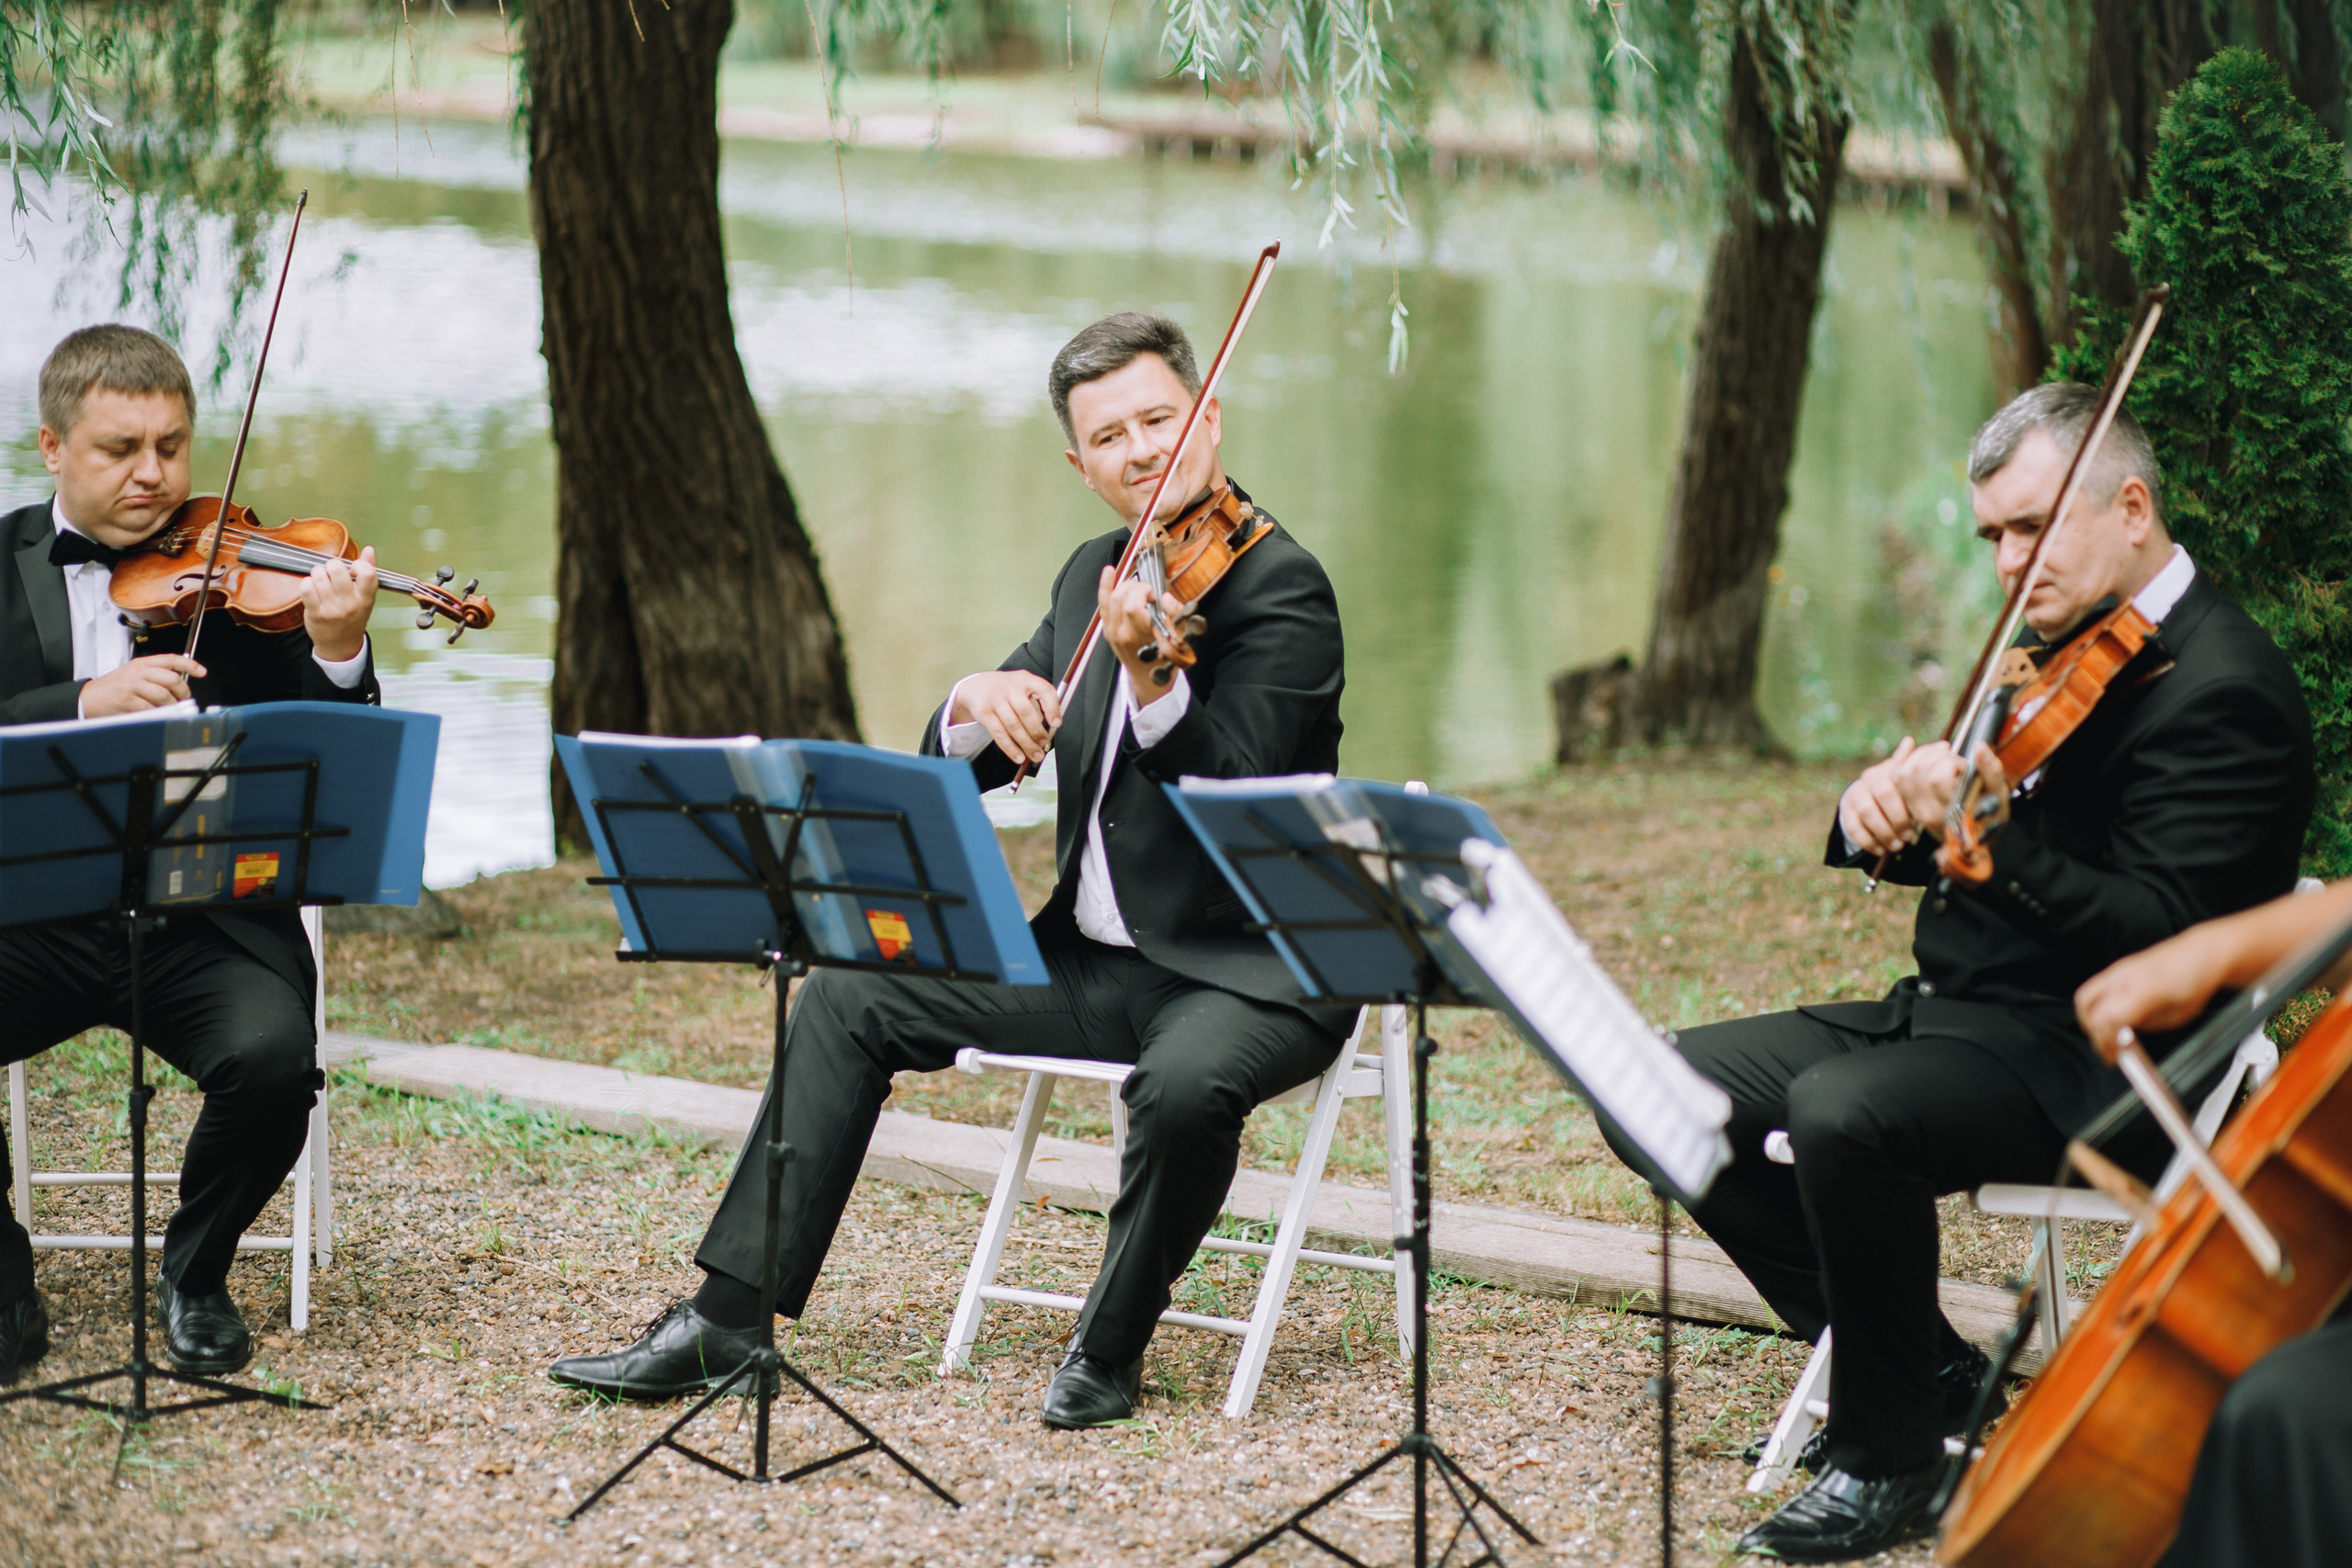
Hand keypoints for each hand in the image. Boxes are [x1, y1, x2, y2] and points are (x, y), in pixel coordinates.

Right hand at [81, 653, 205, 716]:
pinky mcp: (127, 700)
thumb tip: (181, 682)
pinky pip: (151, 708)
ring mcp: (132, 685)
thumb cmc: (113, 688)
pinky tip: (155, 714)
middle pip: (172, 679)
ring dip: (171, 705)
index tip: (202, 671)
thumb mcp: (134, 674)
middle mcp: (138, 672)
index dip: (190, 664)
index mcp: (141, 663)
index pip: (171, 659)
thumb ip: (155, 675)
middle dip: (183, 692)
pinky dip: (157, 713)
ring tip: (170, 709)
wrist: (88, 698)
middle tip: (184, 699)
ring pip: (164, 695)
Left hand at [302, 546, 376, 662]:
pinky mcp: (316, 614)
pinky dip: (306, 583)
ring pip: (318, 576)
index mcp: (366, 598)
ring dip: (317, 574)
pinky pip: (306, 588)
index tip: (352, 569)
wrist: (340, 644)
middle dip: (330, 565)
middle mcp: (351, 604)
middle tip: (331, 572)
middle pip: (336, 569)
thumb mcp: (365, 596)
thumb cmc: (352, 615)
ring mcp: (333, 610)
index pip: (367, 572)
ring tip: (320, 580)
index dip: (357, 564)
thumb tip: (369, 549)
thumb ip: (368, 571)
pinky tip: (311, 588)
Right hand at [952, 669, 1062, 765]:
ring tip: (1035, 754)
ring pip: (1013, 726)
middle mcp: (1010, 687)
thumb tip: (1050, 729)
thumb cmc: (1007, 690)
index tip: (1056, 724)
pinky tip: (1019, 756)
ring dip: (1026, 744)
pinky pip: (999, 734)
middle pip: (1026, 712)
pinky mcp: (984, 714)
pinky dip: (1010, 748)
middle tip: (1044, 744)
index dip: (1052, 708)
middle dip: (1037, 732)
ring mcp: (995, 700)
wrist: (977, 686)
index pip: (1044, 690)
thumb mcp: (1023, 687)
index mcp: (1025, 679)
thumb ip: (1037, 703)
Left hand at [1098, 564, 1186, 706]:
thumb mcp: (1180, 638)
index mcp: (1142, 635)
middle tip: (1149, 594)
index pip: (1133, 604)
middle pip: (1122, 597)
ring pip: (1113, 597)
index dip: (1144, 592)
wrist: (1149, 679)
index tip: (1155, 596)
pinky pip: (1103, 604)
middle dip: (1137, 587)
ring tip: (1139, 590)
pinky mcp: (1108, 630)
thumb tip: (1165, 597)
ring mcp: (1113, 632)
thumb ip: (1175, 614)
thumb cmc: (1166, 659)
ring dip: (1127, 586)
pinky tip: (1109, 571)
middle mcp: (1124, 633)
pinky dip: (1105, 585)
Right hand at [1838, 737, 1963, 855]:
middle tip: (1909, 836)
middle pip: (1883, 795)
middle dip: (1898, 820)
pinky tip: (1881, 849)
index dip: (1910, 802)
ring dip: (1883, 832)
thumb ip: (1926, 769)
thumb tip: (1944, 745)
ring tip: (1897, 845)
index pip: (1899, 780)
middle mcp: (1871, 777)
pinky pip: (1852, 826)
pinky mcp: (1846, 809)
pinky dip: (1868, 841)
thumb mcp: (1914, 781)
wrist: (1870, 795)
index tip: (1919, 823)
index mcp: (1891, 769)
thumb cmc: (1901, 791)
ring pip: (1866, 812)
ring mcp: (1856, 792)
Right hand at [2075, 926, 2233, 1064]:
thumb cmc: (2196, 981)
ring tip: (2105, 1032)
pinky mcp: (2118, 966)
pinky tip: (2113, 1015)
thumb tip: (2126, 1034)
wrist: (2203, 952)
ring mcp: (2118, 968)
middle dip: (2091, 1031)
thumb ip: (2147, 1026)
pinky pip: (2096, 988)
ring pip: (2084, 996)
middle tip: (2105, 1046)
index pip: (2107, 1019)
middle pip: (2086, 1007)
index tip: (2112, 1055)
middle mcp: (2125, 976)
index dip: (2106, 1041)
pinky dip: (2097, 1006)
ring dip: (2089, 1017)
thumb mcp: (2177, 1016)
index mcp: (2144, 990)